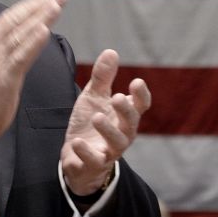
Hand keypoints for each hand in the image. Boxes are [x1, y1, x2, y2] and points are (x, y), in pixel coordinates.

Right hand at [0, 0, 66, 156]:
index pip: (14, 15)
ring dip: (40, 17)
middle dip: (40, 5)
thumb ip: (13, 42)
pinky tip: (44, 31)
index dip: (33, 2)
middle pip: (19, 20)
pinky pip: (21, 56)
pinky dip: (33, 42)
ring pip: (22, 34)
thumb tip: (31, 27)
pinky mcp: (4, 77)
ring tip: (56, 4)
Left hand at [60, 49, 150, 195]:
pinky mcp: (93, 164)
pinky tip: (77, 141)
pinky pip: (93, 160)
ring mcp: (109, 151)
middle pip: (131, 123)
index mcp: (124, 116)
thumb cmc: (90, 123)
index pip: (141, 106)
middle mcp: (122, 134)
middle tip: (117, 97)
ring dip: (108, 130)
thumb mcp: (94, 97)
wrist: (76, 157)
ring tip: (97, 117)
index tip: (136, 82)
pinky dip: (86, 152)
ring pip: (117, 143)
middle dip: (126, 111)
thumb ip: (103, 78)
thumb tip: (111, 51)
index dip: (141, 95)